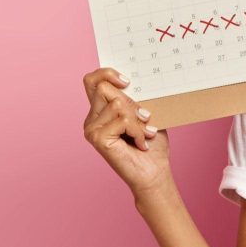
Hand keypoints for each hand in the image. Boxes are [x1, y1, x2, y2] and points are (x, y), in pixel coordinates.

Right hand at [82, 68, 172, 197]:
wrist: (154, 173)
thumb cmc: (151, 144)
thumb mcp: (144, 113)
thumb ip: (134, 97)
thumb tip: (132, 80)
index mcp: (100, 110)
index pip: (92, 81)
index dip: (106, 73)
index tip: (128, 81)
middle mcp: (91, 118)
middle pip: (104, 88)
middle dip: (131, 101)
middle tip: (145, 118)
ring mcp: (91, 128)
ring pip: (116, 103)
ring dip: (137, 119)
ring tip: (144, 134)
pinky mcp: (97, 138)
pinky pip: (121, 119)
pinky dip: (137, 130)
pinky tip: (140, 143)